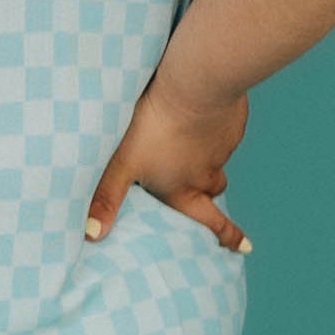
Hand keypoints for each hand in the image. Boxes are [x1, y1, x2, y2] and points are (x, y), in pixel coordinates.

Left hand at [86, 68, 251, 255]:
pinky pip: (223, 132)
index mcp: (184, 189)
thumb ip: (106, 198)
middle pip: (214, 190)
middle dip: (207, 194)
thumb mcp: (123, 164)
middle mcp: (208, 173)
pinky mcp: (229, 121)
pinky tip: (199, 114)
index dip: (227, 236)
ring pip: (217, 159)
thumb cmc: (154, 127)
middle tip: (202, 193)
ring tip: (191, 147)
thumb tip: (91, 235)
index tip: (243, 248)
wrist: (195, 86)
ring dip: (207, 159)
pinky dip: (213, 129)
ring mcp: (223, 146)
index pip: (212, 222)